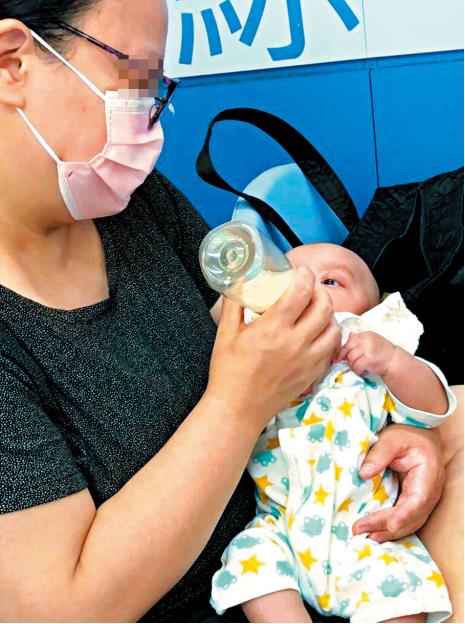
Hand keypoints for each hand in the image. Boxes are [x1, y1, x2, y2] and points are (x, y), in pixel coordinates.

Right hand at [206, 267, 340, 430]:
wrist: (238, 410)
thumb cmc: (229, 372)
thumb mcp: (225, 334)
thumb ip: (234, 305)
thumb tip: (239, 283)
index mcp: (273, 329)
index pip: (301, 291)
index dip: (305, 275)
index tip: (300, 272)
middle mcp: (295, 343)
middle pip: (324, 306)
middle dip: (320, 291)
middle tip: (309, 289)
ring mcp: (307, 360)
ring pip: (334, 328)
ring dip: (328, 314)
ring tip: (315, 311)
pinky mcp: (312, 374)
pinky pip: (331, 349)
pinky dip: (328, 337)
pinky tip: (316, 334)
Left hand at [334, 331, 395, 376]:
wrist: (394, 360)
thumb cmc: (381, 352)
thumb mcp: (371, 341)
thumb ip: (360, 340)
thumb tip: (348, 335)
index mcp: (365, 334)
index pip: (349, 341)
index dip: (342, 351)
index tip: (339, 358)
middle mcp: (366, 339)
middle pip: (348, 350)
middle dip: (347, 359)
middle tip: (351, 364)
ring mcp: (368, 348)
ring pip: (351, 359)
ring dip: (352, 366)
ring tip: (358, 368)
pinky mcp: (369, 359)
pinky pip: (356, 366)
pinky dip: (357, 370)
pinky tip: (361, 371)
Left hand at [352, 424, 444, 540]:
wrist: (419, 431)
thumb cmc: (407, 433)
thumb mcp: (392, 438)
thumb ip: (379, 454)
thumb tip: (363, 474)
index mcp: (428, 475)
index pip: (418, 500)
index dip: (404, 514)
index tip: (390, 525)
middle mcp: (430, 491)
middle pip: (412, 516)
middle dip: (386, 526)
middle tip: (360, 530)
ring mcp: (425, 497)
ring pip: (410, 521)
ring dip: (389, 531)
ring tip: (366, 536)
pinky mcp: (415, 499)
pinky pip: (406, 517)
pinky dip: (391, 526)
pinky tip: (376, 531)